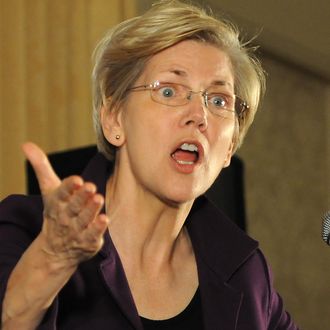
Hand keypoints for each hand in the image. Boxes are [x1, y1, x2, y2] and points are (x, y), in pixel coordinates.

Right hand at [23, 142, 108, 267]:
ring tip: (98, 199)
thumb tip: (26, 144)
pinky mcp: (88, 241)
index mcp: (56, 203)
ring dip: (91, 210)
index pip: (61, 193)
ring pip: (84, 220)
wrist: (55, 249)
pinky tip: (105, 219)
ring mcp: (76, 230)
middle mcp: (65, 217)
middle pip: (74, 206)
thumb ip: (42, 167)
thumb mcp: (49, 190)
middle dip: (81, 197)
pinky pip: (92, 235)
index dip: (69, 187)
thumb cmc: (56, 211)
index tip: (77, 179)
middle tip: (91, 186)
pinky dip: (98, 229)